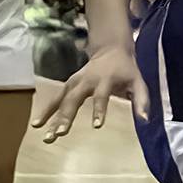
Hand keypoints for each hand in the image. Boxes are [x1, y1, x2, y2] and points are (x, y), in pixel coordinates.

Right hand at [33, 42, 147, 141]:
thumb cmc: (126, 70)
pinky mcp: (68, 84)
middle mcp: (87, 80)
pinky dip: (47, 110)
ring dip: (52, 115)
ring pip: (61, 99)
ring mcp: (75, 81)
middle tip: (60, 133)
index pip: (102, 96)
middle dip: (67, 116)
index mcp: (105, 80)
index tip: (97, 125)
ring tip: (42, 131)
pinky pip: (56, 98)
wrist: (111, 49)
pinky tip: (37, 124)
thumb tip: (144, 120)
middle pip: (75, 99)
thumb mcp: (138, 81)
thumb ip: (141, 100)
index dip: (99, 110)